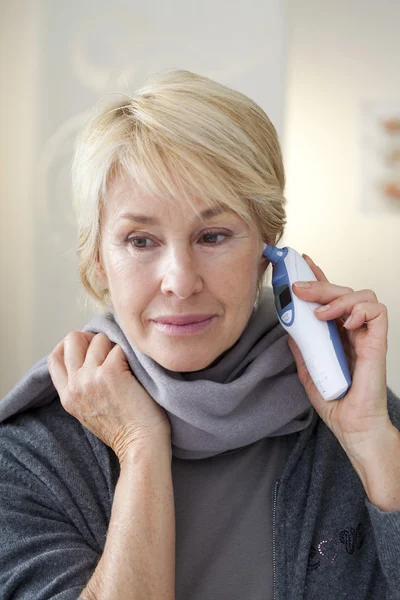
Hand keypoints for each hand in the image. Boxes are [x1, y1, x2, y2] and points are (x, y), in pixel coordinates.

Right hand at [47, 332, 170, 462]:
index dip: (71, 346)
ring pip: (99, 340)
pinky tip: (136, 374)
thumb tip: (88, 358)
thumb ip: (81, 387)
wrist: (141, 446)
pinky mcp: (111, 371)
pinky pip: (120, 348)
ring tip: (126, 368)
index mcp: (67, 396)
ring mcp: (91, 377)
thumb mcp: (88, 410)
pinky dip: (130, 355)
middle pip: (72, 339)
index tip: (88, 348)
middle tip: (109, 352)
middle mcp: (75, 385)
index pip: (55, 358)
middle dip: (92, 340)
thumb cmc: (125, 430)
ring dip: (114, 348)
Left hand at [287, 254, 391, 462]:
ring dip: (338, 297)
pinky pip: (377, 312)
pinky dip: (360, 310)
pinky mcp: (377, 344)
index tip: (302, 264)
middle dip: (319, 284)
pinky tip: (344, 320)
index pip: (330, 298)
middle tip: (298, 287)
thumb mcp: (308, 371)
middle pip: (343, 292)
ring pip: (361, 296)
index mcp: (337, 334)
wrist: (352, 427)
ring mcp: (366, 336)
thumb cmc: (337, 403)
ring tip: (320, 313)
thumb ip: (302, 348)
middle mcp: (353, 331)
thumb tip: (289, 328)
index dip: (319, 278)